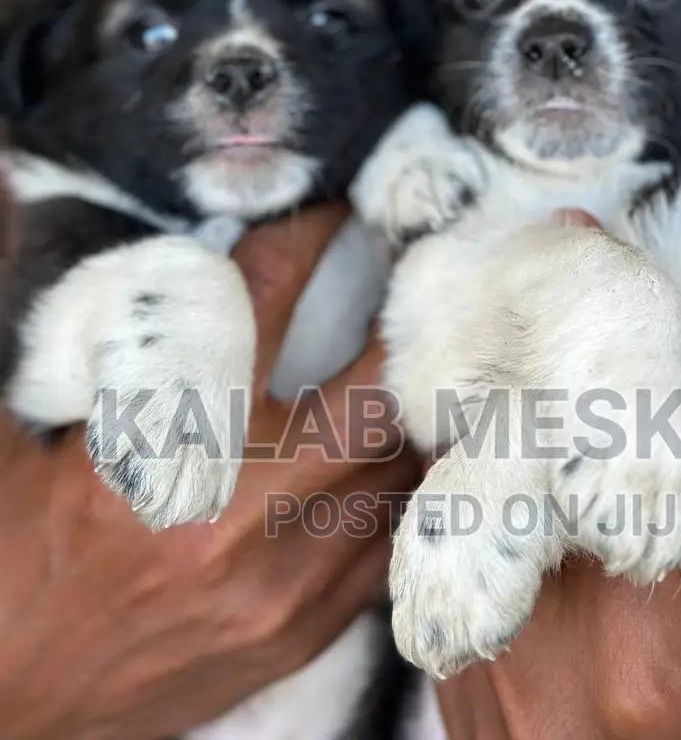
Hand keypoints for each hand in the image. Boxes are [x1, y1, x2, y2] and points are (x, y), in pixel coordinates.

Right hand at [0, 203, 418, 739]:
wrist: (9, 700)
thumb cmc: (18, 551)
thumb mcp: (37, 429)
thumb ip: (95, 338)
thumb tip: (94, 231)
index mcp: (167, 440)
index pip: (263, 297)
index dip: (307, 234)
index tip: (337, 202)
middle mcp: (243, 508)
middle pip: (376, 390)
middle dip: (407, 332)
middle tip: (421, 287)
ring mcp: (285, 579)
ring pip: (399, 471)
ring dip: (412, 416)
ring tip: (427, 370)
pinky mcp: (302, 629)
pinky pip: (385, 546)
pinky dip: (395, 495)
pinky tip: (396, 464)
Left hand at [437, 215, 680, 739]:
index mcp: (639, 656)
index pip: (568, 467)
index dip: (572, 366)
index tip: (578, 266)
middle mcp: (546, 694)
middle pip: (496, 494)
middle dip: (518, 398)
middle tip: (540, 308)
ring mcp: (496, 717)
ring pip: (455, 536)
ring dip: (488, 455)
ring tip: (526, 387)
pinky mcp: (472, 722)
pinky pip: (448, 592)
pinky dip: (479, 527)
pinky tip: (521, 487)